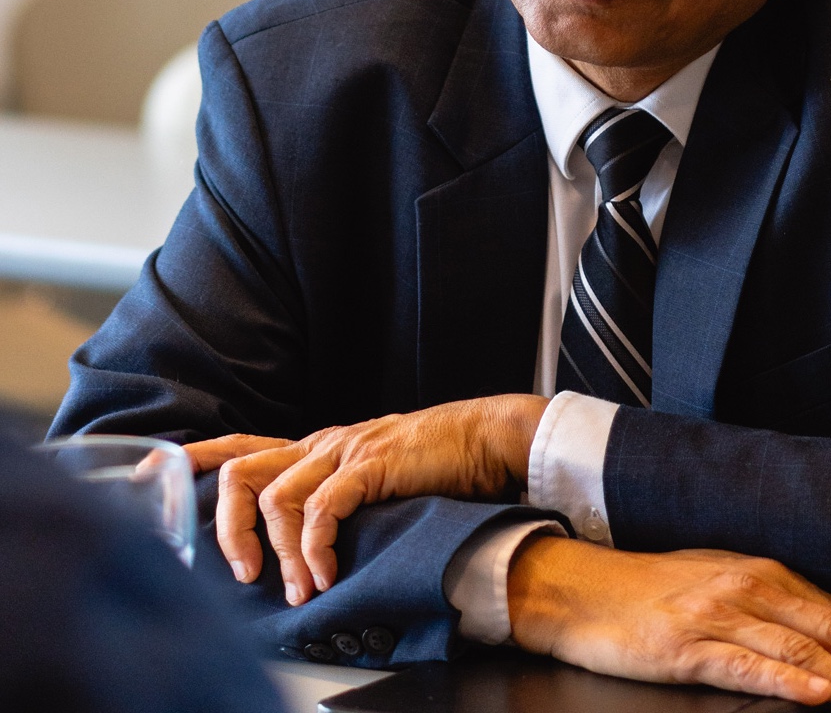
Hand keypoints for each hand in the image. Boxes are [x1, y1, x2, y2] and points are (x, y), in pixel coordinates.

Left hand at [184, 394, 548, 603]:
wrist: (484, 437)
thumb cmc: (434, 462)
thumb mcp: (373, 474)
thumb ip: (338, 495)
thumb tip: (307, 546)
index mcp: (317, 446)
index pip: (242, 446)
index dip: (195, 460)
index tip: (150, 476)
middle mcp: (321, 443)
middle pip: (241, 472)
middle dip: (226, 527)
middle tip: (243, 574)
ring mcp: (345, 451)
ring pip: (276, 497)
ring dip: (280, 553)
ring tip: (297, 589)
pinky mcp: (370, 465)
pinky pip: (323, 508)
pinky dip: (314, 547)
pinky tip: (324, 573)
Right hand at [508, 538, 830, 712]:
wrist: (582, 589)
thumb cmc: (648, 590)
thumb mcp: (716, 583)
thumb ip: (768, 606)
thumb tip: (822, 642)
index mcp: (759, 572)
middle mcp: (747, 587)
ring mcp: (718, 615)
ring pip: (800, 651)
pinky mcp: (687, 646)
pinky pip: (746, 666)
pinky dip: (788, 682)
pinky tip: (816, 697)